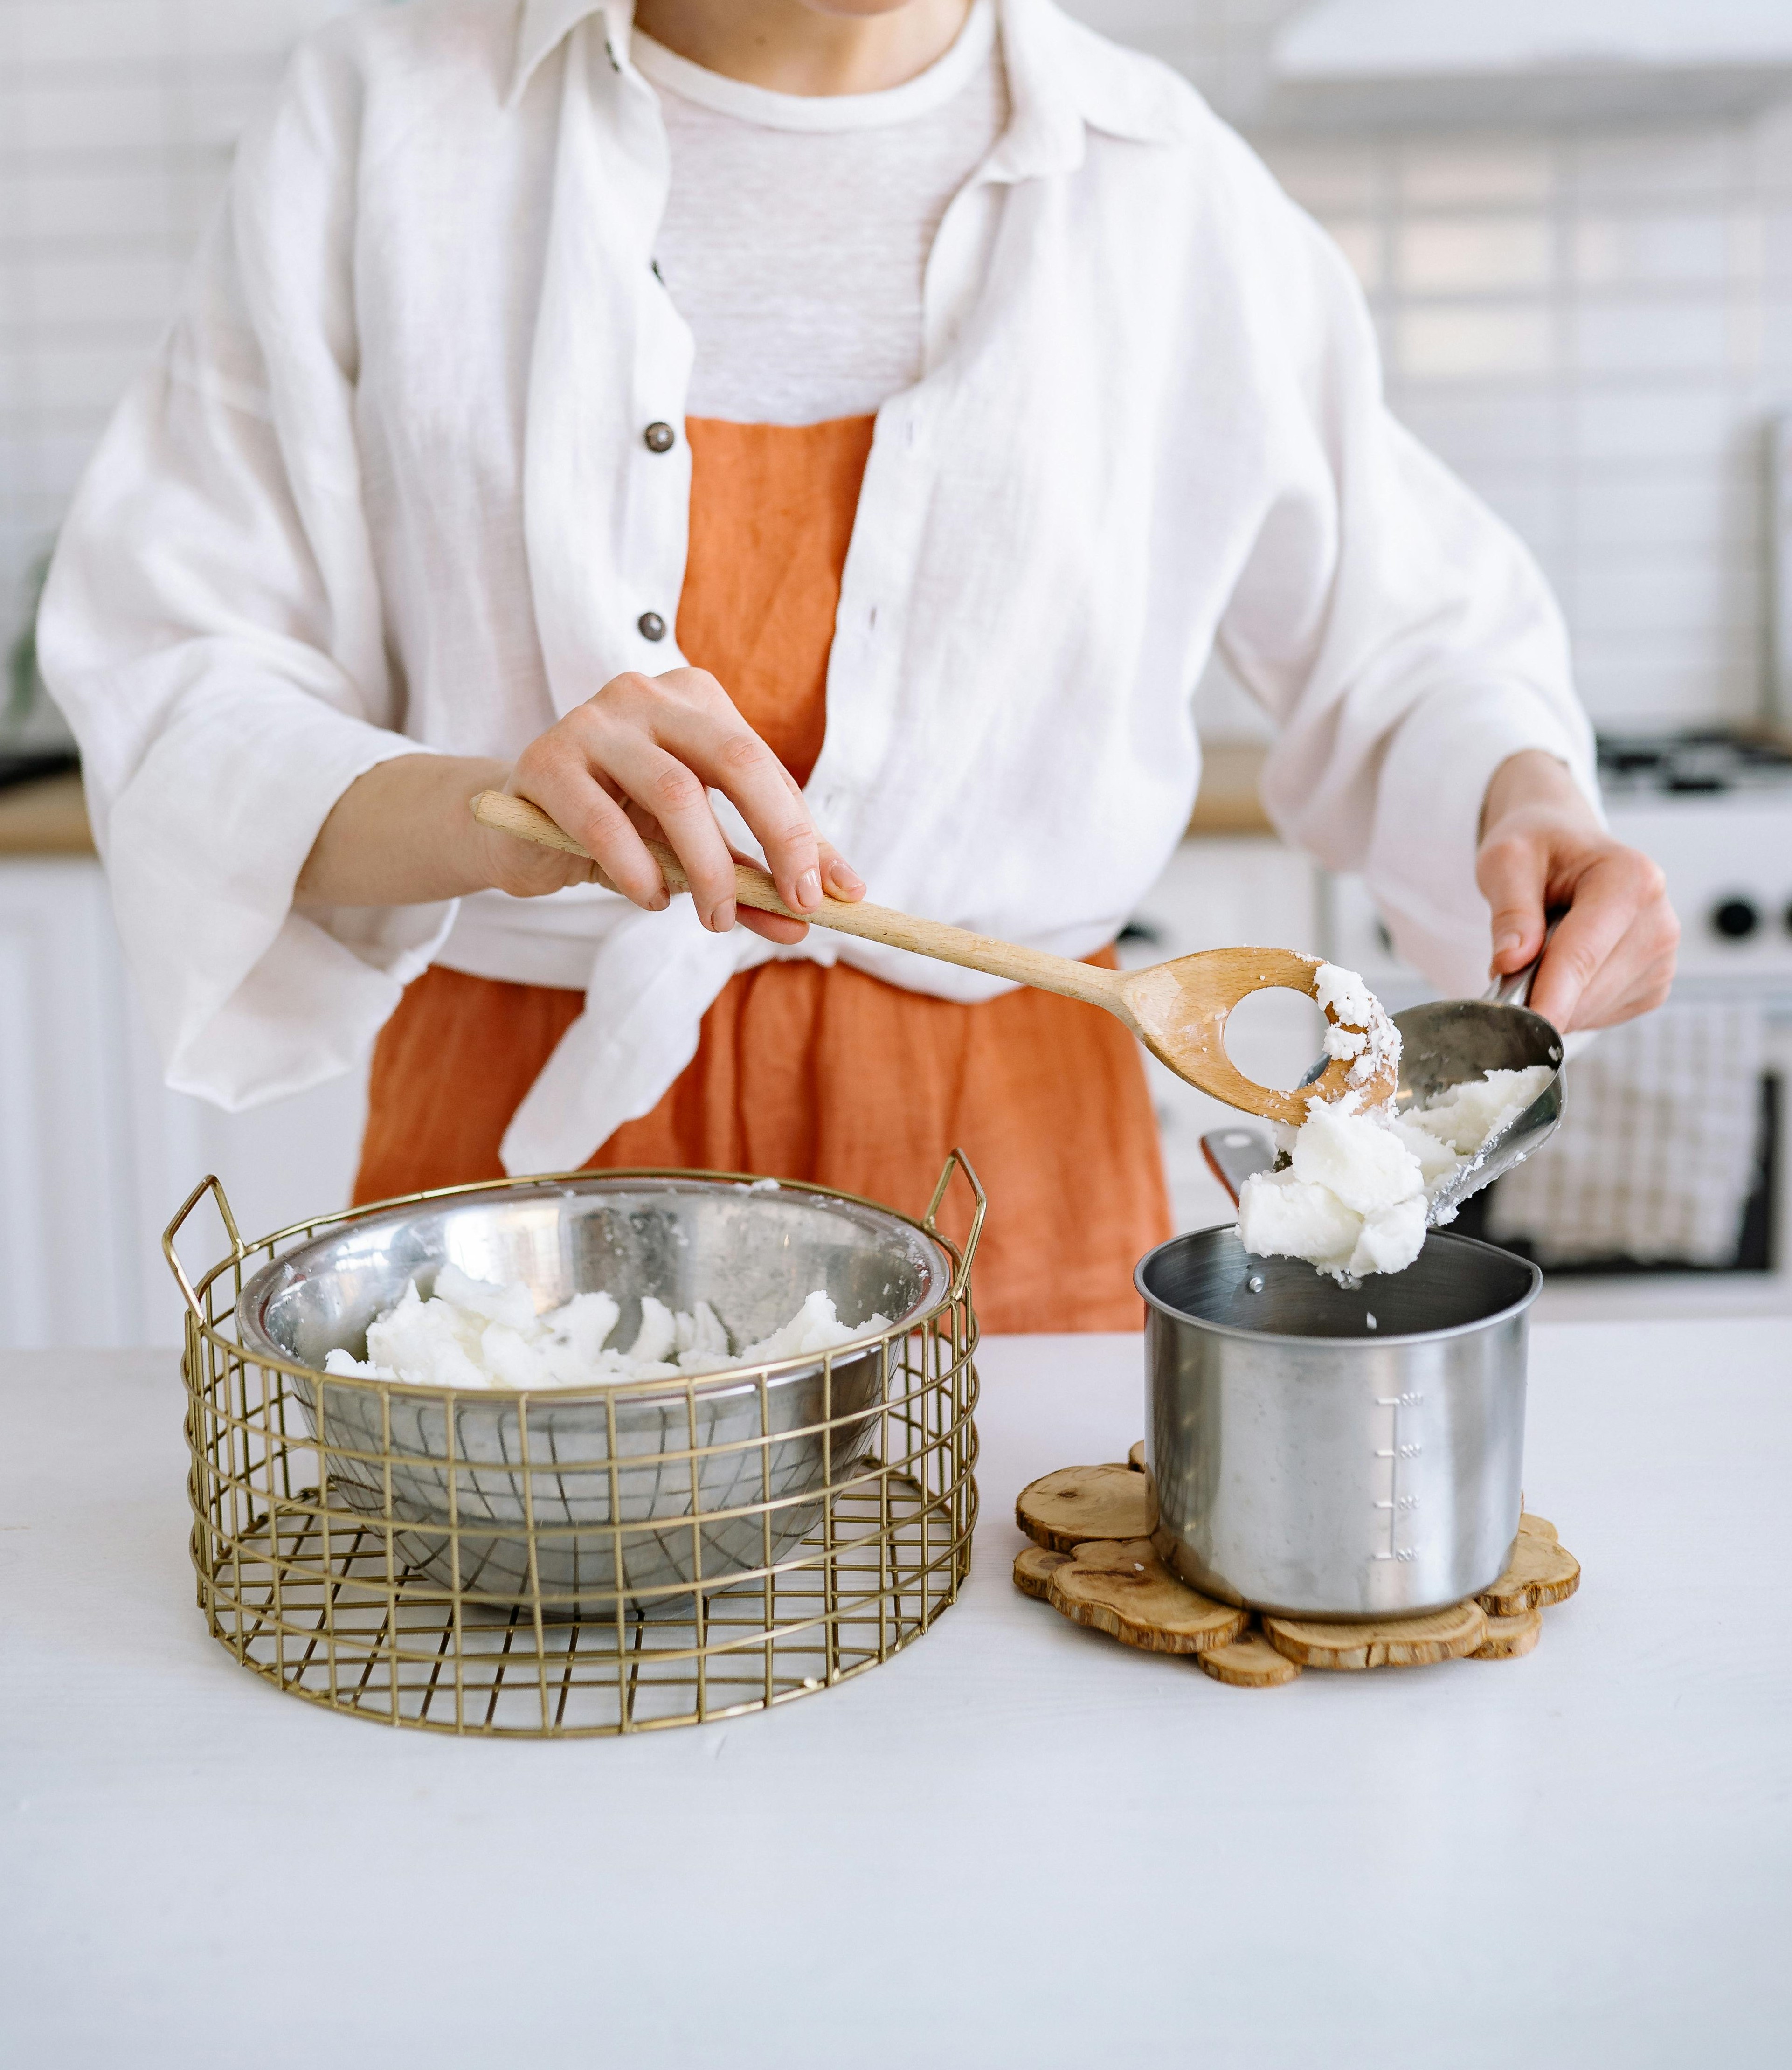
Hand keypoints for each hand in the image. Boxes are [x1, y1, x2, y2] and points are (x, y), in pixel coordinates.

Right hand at [491, 668, 862, 945]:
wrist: (517, 828)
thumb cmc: (621, 828)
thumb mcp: (697, 847)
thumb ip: (759, 871)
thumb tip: (832, 907)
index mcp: (697, 701)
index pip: (766, 768)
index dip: (804, 834)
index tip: (830, 896)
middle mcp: (648, 695)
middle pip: (735, 760)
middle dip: (778, 838)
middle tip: (795, 906)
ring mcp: (594, 721)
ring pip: (675, 792)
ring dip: (707, 868)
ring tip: (715, 918)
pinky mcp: (546, 761)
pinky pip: (604, 822)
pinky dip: (638, 872)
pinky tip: (650, 899)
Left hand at [1476, 750, 1677, 1031]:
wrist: (1567, 849)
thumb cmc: (1538, 849)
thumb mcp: (1507, 860)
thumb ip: (1510, 910)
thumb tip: (1511, 962)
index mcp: (1631, 878)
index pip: (1583, 954)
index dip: (1548, 996)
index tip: (1520, 1027)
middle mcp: (1659, 920)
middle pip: (1588, 989)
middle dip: (1538, 994)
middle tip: (1505, 968)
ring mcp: (1663, 957)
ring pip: (1592, 1010)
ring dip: (1552, 999)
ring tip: (1539, 954)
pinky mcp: (1654, 985)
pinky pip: (1601, 1016)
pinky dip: (1570, 1006)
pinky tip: (1563, 969)